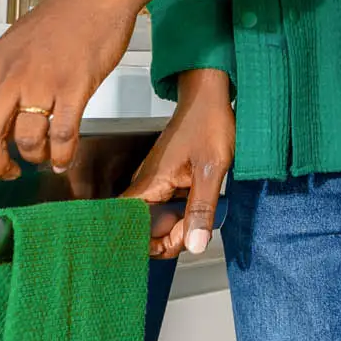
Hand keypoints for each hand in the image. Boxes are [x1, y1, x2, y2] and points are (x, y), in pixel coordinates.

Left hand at [0, 0, 190, 177]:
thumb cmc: (61, 18)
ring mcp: (41, 84)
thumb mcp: (16, 43)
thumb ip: (4, 78)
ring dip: (35, 157)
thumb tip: (4, 116)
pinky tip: (64, 156)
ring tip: (45, 157)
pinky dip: (62, 155)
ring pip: (25, 141)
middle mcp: (9, 76)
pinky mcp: (74, 89)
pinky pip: (61, 137)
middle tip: (5, 173)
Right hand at [123, 70, 234, 259]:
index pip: (128, 225)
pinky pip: (167, 207)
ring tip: (201, 215)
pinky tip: (200, 205)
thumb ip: (202, 208)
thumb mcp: (211, 169)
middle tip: (196, 229)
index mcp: (150, 182)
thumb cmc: (208, 122)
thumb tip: (195, 244)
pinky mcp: (167, 179)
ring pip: (157, 219)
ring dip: (178, 226)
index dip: (146, 242)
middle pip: (144, 228)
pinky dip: (183, 213)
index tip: (173, 241)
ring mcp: (156, 182)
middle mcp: (147, 184)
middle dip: (168, 238)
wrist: (210, 96)